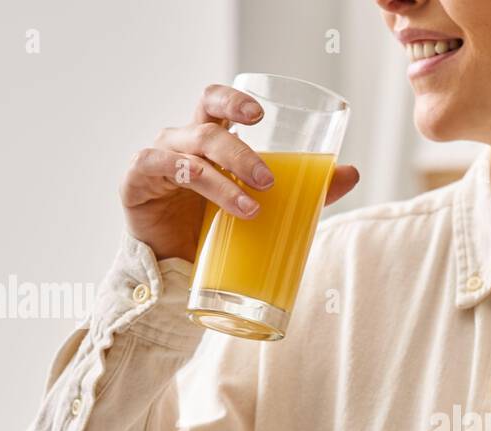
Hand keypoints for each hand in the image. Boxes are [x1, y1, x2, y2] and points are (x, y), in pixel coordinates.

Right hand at [120, 82, 360, 260]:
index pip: (215, 103)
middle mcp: (180, 142)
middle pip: (208, 127)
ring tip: (253, 207)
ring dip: (225, 178)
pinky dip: (193, 183)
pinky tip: (213, 202)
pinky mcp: (137, 182)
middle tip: (269, 180)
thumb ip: (303, 187)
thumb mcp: (260, 204)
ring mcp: (157, 159)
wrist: (175, 269)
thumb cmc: (216, 229)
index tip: (260, 113)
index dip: (233, 100)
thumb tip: (352, 173)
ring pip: (192, 153)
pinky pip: (162, 170)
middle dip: (241, 150)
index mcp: (208, 139)